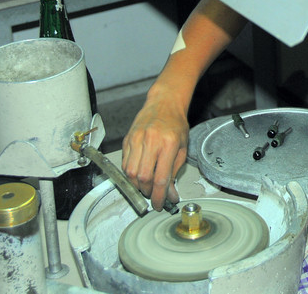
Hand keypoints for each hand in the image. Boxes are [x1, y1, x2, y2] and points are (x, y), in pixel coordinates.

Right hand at [121, 96, 188, 210]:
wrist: (164, 103)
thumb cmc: (176, 124)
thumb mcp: (183, 147)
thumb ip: (175, 172)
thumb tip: (170, 194)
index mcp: (168, 144)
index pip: (160, 178)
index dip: (158, 196)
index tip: (159, 205)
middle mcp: (150, 141)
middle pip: (142, 177)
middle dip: (147, 192)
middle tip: (154, 194)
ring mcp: (136, 139)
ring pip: (130, 172)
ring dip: (137, 185)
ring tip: (146, 185)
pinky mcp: (127, 139)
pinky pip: (124, 163)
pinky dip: (130, 174)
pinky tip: (139, 173)